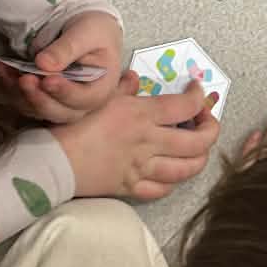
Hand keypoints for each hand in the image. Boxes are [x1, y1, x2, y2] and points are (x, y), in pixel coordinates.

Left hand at [0, 11, 121, 124]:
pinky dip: (6, 87)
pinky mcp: (40, 98)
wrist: (84, 30)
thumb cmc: (94, 31)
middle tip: (24, 79)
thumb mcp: (87, 32)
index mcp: (100, 89)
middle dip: (37, 97)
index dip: (64, 92)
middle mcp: (79, 103)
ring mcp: (58, 103)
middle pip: (57, 112)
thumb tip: (44, 64)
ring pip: (35, 108)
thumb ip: (68, 48)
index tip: (48, 79)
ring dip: (16, 93)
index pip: (83, 99)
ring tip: (2, 70)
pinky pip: (21, 99)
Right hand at [52, 74, 219, 201]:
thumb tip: (134, 77)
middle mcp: (150, 142)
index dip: (200, 97)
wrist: (54, 162)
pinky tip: (170, 173)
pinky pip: (163, 189)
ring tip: (197, 149)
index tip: (198, 91)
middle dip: (211, 129)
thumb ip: (122, 87)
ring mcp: (144, 168)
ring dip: (199, 158)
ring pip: (188, 168)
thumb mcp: (100, 98)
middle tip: (206, 121)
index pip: (186, 106)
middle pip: (199, 142)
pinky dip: (172, 181)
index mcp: (142, 115)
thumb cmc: (74, 125)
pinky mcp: (133, 188)